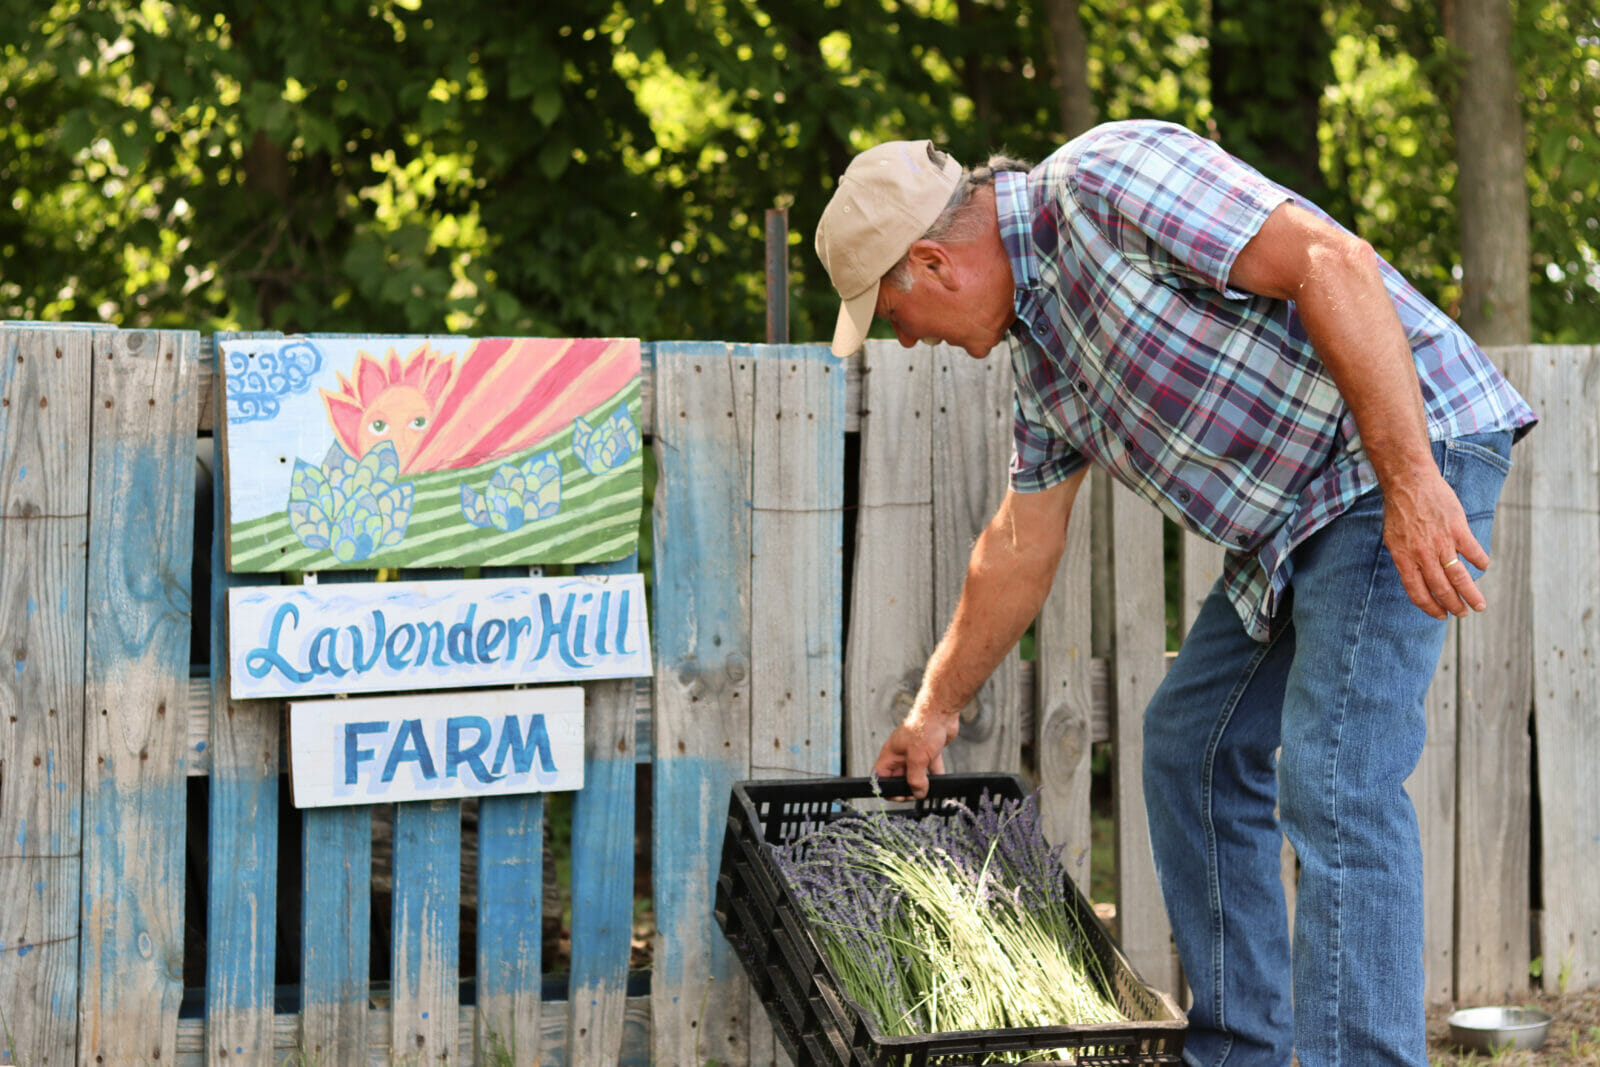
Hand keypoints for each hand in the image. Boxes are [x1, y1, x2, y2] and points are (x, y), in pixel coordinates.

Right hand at [872, 708, 959, 797]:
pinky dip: (935, 776)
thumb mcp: (917, 757)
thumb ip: (916, 778)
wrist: (942, 711)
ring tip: (928, 789)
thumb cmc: (924, 726)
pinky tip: (940, 780)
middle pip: (899, 777)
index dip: (886, 787)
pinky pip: (930, 768)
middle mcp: (901, 754)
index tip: (897, 795)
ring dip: (921, 783)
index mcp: (891, 754)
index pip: (881, 775)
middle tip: (915, 794)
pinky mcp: (929, 752)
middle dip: (906, 788)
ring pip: (916, 774)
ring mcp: (916, 753)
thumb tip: (917, 792)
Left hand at [1382, 469, 1488, 618]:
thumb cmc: (1400, 510)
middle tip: (1463, 613)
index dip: (1430, 607)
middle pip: (1441, 588)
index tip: (1440, 615)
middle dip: (1454, 605)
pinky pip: (1473, 552)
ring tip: (1479, 606)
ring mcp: (1441, 542)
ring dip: (1471, 594)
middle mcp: (1422, 554)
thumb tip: (1419, 579)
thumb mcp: (1394, 539)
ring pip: (1459, 577)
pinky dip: (1481, 562)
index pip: (1417, 592)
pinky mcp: (1457, 529)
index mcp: (1404, 558)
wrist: (1409, 482)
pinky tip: (1483, 567)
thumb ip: (1407, 559)